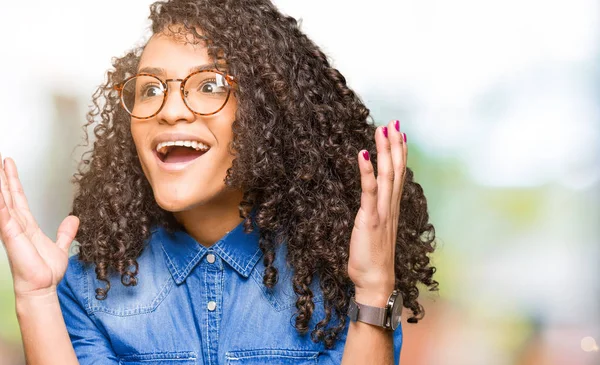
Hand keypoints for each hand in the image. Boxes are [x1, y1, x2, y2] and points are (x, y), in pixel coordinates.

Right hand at [0, 154, 78, 296]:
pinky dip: (1, 205)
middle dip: (3, 177)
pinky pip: (4, 216)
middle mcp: (17, 225)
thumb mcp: (60, 246)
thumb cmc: (46, 272)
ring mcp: (12, 230)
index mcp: (27, 225)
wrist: (43, 288)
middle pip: (8, 195)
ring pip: (3, 202)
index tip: (8, 165)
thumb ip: (65, 233)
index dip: (12, 181)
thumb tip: (73, 219)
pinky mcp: (11, 236)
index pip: (18, 198)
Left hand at [348, 120, 406, 306]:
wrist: (376, 282)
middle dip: (394, 145)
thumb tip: (374, 199)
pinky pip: (369, 191)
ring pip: (387, 176)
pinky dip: (366, 171)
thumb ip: (377, 213)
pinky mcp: (370, 219)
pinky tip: (362, 153)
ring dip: (385, 151)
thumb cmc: (373, 259)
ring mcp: (382, 213)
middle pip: (396, 170)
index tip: (399, 133)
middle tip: (393, 123)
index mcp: (392, 209)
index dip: (400, 153)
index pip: (399, 175)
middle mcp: (391, 208)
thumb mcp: (376, 231)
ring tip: (382, 130)